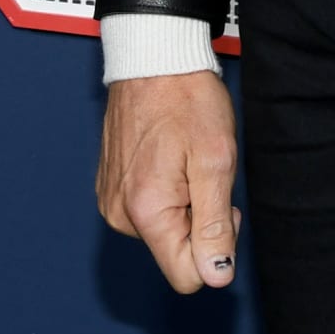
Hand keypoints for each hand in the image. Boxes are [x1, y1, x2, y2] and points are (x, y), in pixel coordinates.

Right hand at [96, 70, 240, 293]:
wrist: (153, 58)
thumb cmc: (186, 100)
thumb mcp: (215, 161)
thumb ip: (214, 224)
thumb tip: (216, 275)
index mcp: (146, 212)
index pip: (187, 275)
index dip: (216, 248)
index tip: (223, 206)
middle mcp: (120, 214)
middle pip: (175, 251)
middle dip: (199, 220)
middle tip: (205, 172)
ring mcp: (112, 200)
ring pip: (163, 230)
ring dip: (184, 203)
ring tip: (185, 159)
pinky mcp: (111, 187)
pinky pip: (148, 210)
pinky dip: (166, 191)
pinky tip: (169, 156)